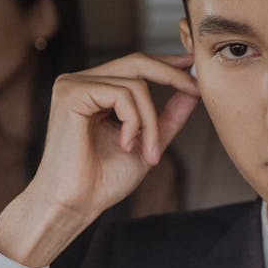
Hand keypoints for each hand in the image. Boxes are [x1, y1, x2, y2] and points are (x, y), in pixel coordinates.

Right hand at [0, 52, 199, 266]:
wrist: (76, 204)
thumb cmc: (103, 180)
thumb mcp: (147, 141)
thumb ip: (167, 115)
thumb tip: (193, 90)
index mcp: (95, 91)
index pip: (135, 66)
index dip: (167, 64)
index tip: (193, 66)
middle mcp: (81, 82)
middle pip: (136, 62)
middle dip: (171, 75)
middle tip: (196, 90)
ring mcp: (73, 85)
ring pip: (135, 84)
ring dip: (151, 121)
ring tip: (148, 154)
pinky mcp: (71, 93)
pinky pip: (122, 95)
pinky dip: (134, 121)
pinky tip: (125, 145)